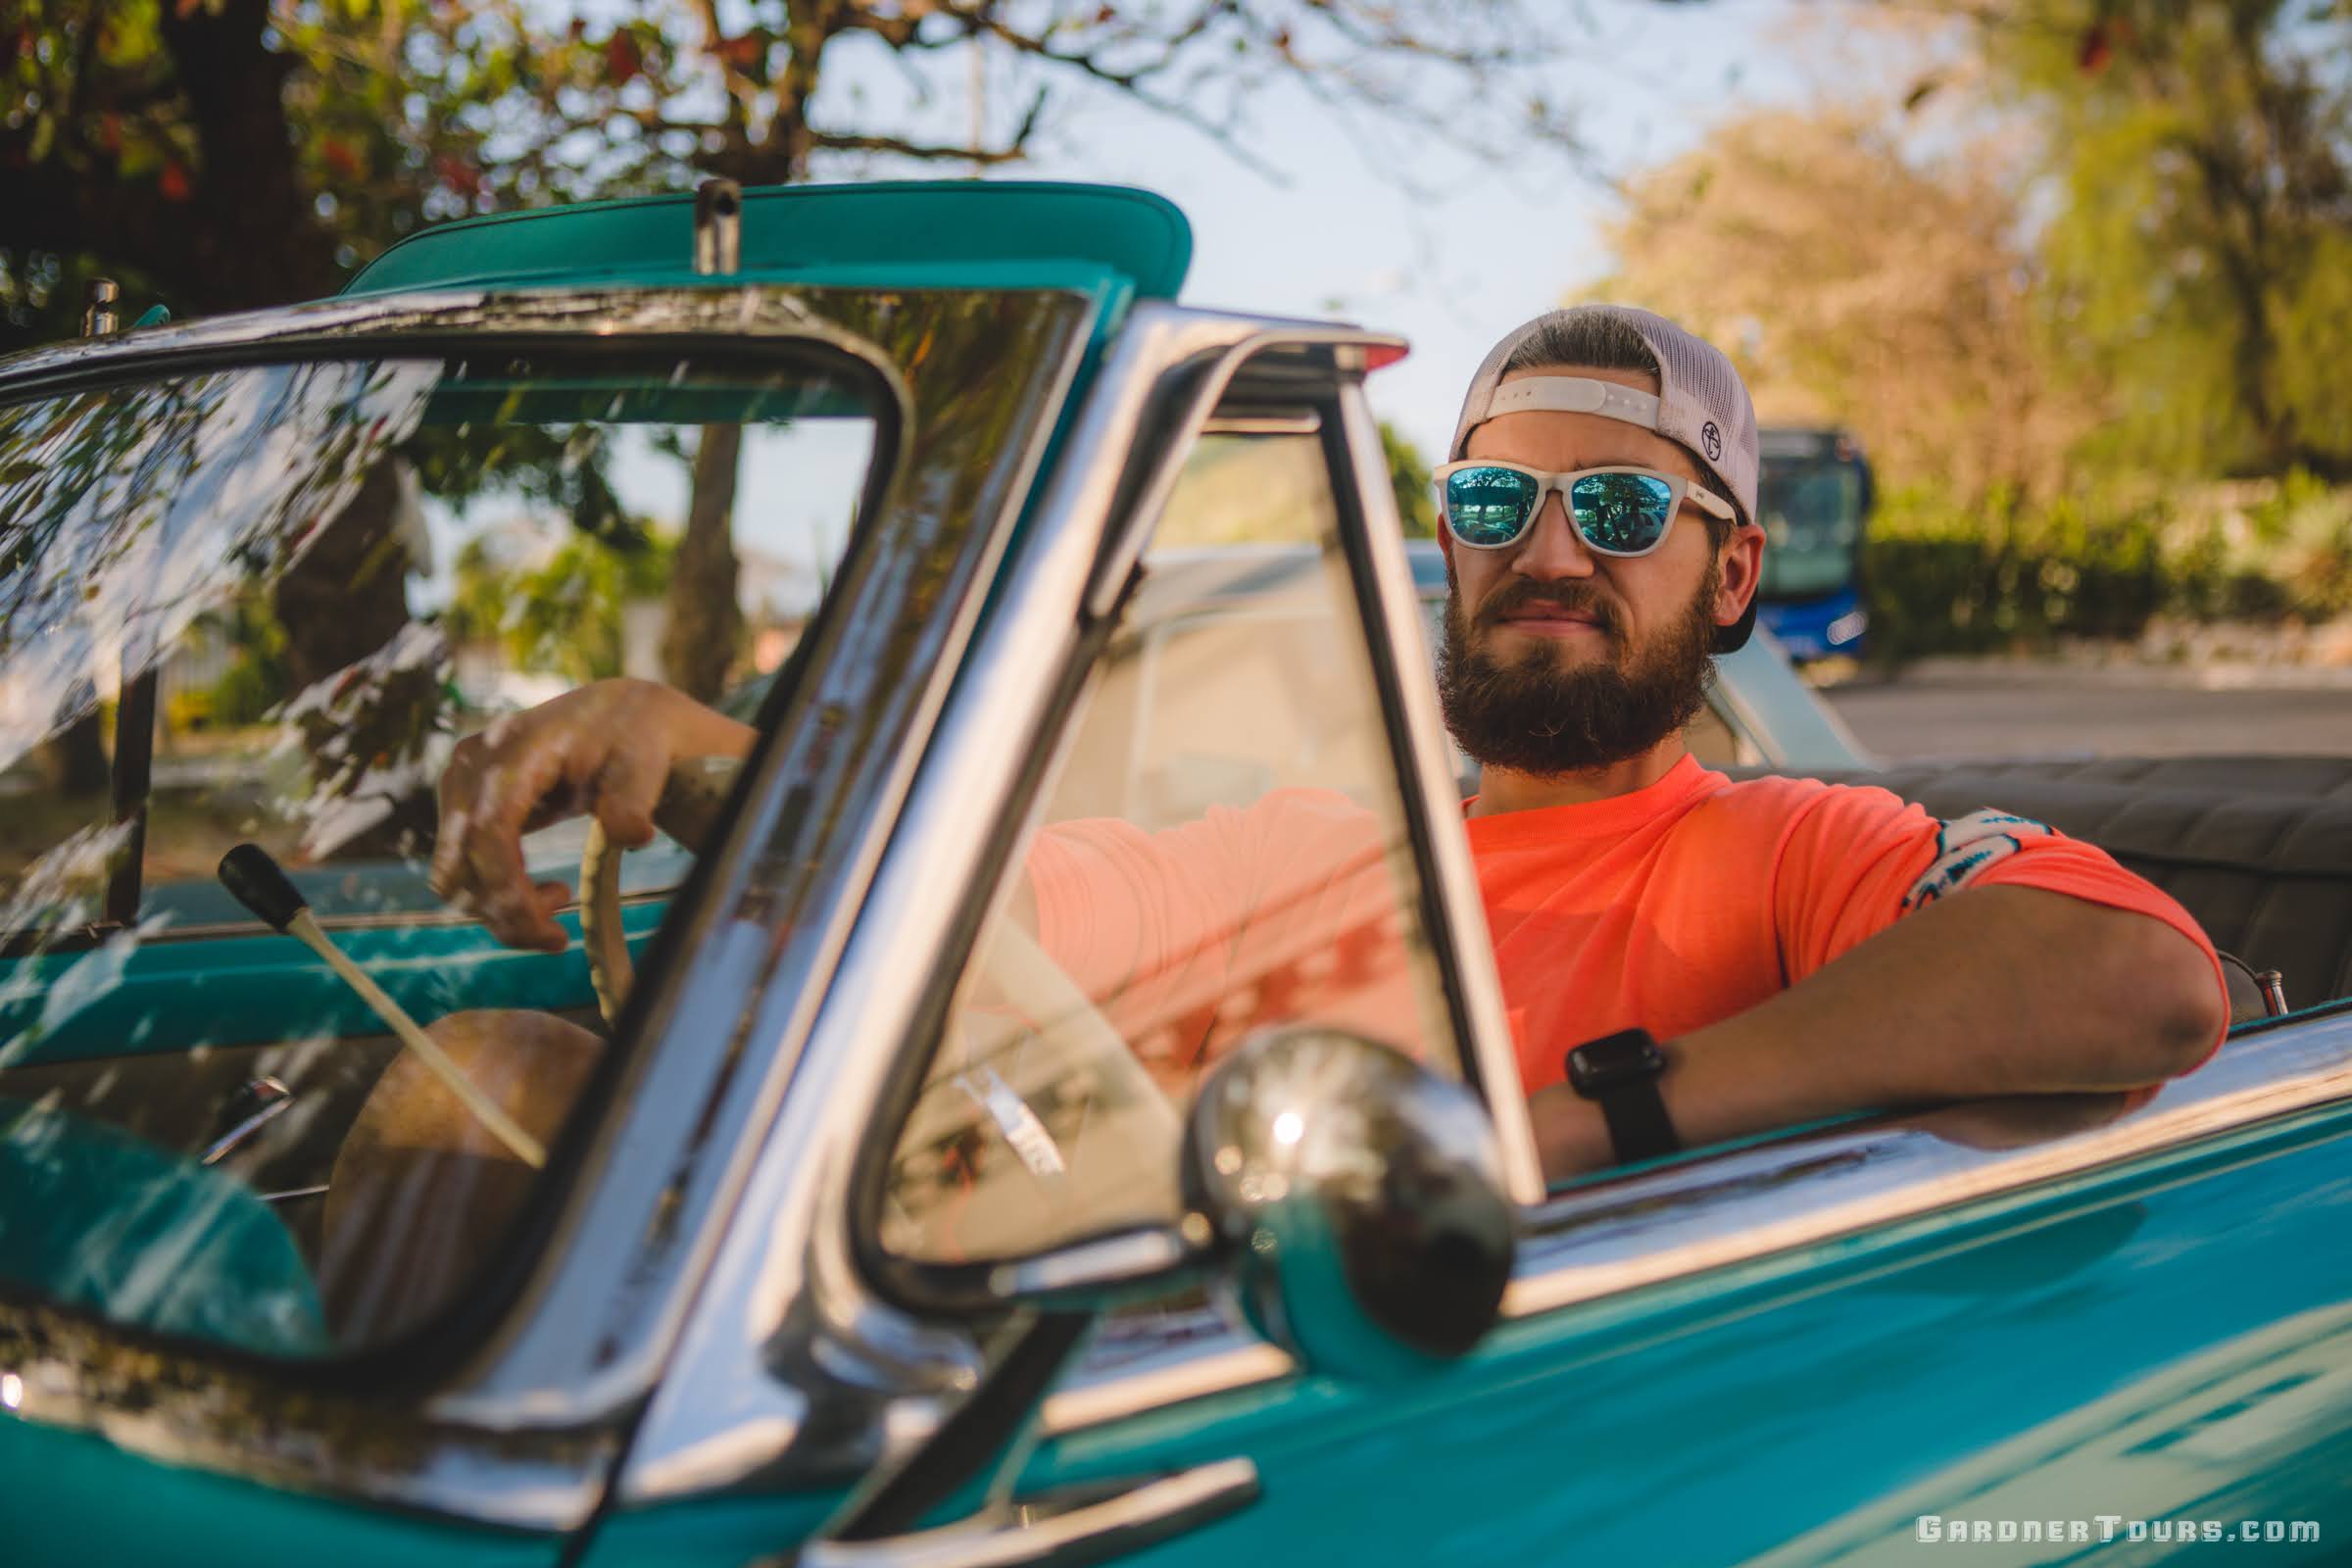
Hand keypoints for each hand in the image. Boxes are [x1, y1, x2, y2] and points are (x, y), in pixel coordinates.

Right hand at [431, 679, 751, 949]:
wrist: (620, 715)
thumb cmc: (634, 735)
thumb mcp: (644, 760)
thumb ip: (635, 797)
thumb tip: (633, 835)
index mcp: (512, 749)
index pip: (488, 829)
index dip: (508, 887)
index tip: (550, 930)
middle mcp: (471, 766)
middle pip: (460, 860)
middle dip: (504, 912)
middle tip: (559, 938)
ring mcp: (461, 785)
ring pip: (454, 873)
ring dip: (501, 907)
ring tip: (562, 899)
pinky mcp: (465, 805)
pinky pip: (464, 866)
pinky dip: (498, 893)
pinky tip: (550, 892)